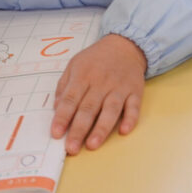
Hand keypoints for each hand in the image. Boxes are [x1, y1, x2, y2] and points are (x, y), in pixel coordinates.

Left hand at [50, 33, 147, 154]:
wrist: (125, 45)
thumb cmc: (96, 59)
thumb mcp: (75, 65)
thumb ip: (64, 86)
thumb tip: (56, 108)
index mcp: (83, 75)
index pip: (71, 99)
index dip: (62, 117)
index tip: (56, 134)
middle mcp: (101, 82)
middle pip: (88, 108)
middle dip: (79, 129)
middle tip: (71, 148)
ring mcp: (119, 87)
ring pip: (110, 110)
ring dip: (101, 128)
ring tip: (92, 145)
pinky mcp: (135, 91)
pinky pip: (134, 106)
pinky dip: (130, 119)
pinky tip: (124, 131)